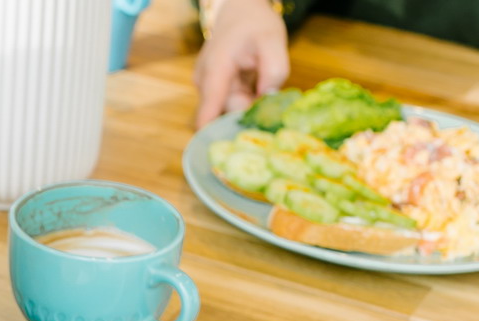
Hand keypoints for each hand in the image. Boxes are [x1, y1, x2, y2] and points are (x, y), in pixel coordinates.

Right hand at [194, 0, 289, 127]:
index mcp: (214, 73)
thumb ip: (273, 71)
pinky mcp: (213, 89)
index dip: (217, 137)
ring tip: (263, 90)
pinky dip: (245, 102)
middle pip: (222, 116)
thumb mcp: (272, 40)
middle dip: (246, 118)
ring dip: (247, 108)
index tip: (235, 149)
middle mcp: (204, 84)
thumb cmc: (254, 23)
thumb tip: (268, 101)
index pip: (206, 116)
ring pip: (228, 110)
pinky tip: (256, 89)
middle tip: (270, 115)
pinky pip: (229, 104)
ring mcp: (207, 87)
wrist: (238, 10)